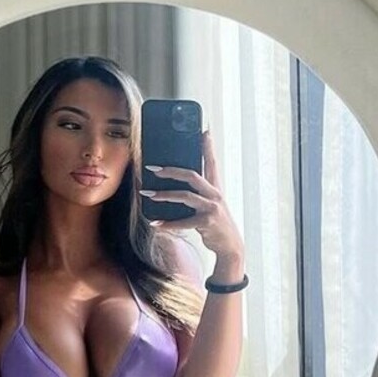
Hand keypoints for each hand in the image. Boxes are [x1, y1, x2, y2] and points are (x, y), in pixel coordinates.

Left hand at [140, 130, 244, 261]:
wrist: (230, 245)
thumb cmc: (216, 223)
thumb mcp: (209, 204)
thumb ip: (196, 193)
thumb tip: (174, 185)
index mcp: (215, 188)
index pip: (211, 162)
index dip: (208, 146)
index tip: (204, 131)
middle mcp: (215, 195)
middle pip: (192, 175)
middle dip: (170, 170)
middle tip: (152, 168)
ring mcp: (212, 208)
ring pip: (185, 196)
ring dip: (164, 195)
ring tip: (147, 193)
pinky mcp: (207, 223)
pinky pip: (183, 222)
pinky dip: (168, 224)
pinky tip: (155, 224)